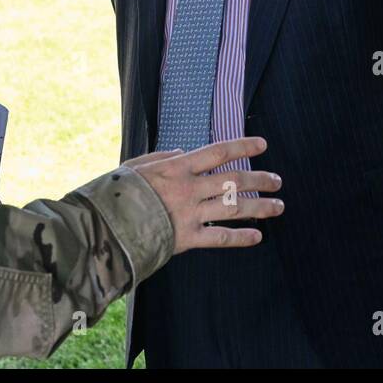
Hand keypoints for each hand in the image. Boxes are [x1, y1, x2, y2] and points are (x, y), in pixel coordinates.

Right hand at [124, 137, 282, 253]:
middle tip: (277, 181)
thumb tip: (186, 153)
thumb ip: (162, 157)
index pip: (218, 152)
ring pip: (234, 208)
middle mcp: (189, 189)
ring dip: (259, 207)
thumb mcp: (136, 166)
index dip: (242, 147)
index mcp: (177, 167)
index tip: (262, 144)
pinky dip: (240, 237)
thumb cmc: (116, 193)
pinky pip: (220, 237)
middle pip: (234, 181)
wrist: (103, 226)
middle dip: (259, 180)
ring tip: (278, 206)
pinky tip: (256, 237)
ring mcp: (190, 214)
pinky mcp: (186, 238)